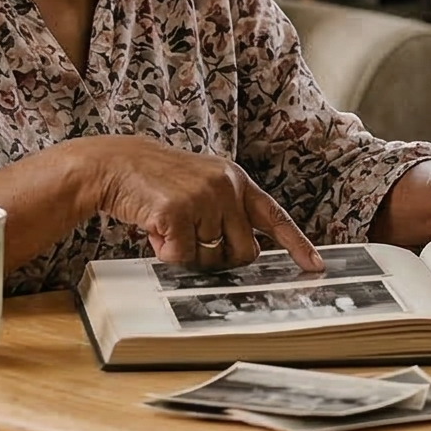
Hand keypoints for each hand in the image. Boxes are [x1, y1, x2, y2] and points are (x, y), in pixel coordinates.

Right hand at [80, 138, 320, 270]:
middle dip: (220, 258)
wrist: (116, 164)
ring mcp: (204, 198)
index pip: (275, 216)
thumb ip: (228, 212)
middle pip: (244, 252)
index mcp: (236, 180)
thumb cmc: (158, 183)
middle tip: (193, 240)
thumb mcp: (202, 187)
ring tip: (169, 226)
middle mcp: (227, 186)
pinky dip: (165, 253)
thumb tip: (246, 252)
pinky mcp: (179, 211)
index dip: (296, 244)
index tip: (314, 266)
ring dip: (188, 254)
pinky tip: (154, 229)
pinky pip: (182, 257)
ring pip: (211, 259)